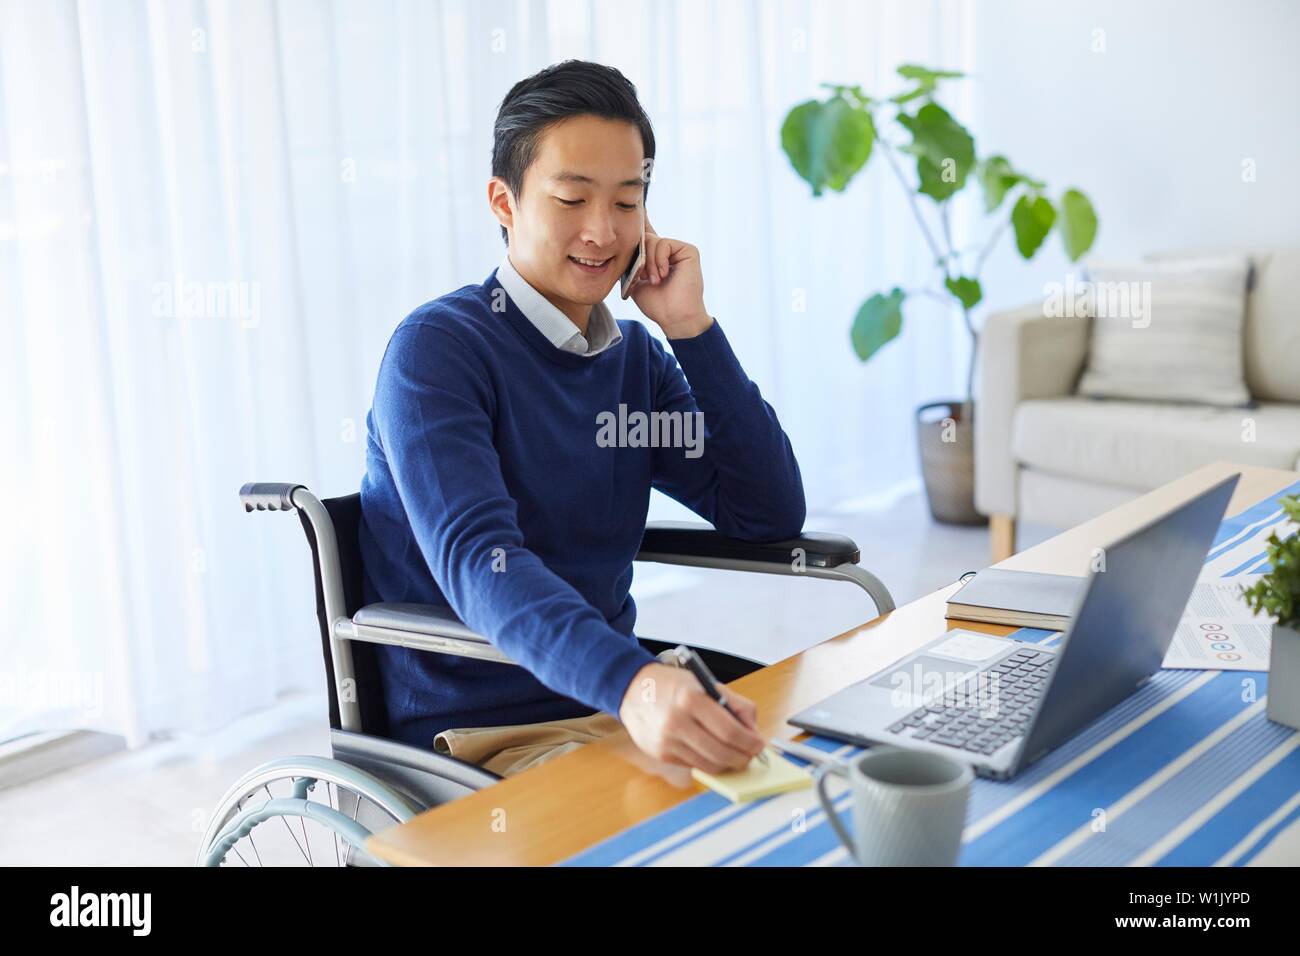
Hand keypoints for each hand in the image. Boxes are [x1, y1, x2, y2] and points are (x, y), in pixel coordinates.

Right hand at [618, 662, 764, 773]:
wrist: (633, 690)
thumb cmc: (674, 686)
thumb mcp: (706, 684)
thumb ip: (736, 705)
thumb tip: (753, 732)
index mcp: (690, 699)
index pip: (729, 731)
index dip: (749, 742)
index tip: (758, 744)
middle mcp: (676, 722)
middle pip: (721, 753)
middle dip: (742, 758)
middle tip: (750, 754)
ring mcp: (666, 741)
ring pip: (709, 765)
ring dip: (728, 764)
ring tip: (735, 755)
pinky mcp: (660, 754)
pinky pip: (694, 766)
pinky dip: (708, 763)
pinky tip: (712, 752)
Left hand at [626, 216, 712, 338]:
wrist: (674, 317)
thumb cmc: (656, 304)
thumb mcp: (635, 281)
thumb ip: (631, 262)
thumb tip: (624, 241)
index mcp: (655, 257)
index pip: (645, 234)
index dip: (639, 221)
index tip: (634, 201)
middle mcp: (667, 251)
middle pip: (644, 238)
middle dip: (639, 257)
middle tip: (642, 277)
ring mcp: (678, 249)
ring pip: (653, 241)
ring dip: (648, 262)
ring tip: (654, 280)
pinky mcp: (688, 250)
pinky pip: (664, 243)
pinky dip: (658, 260)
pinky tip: (662, 275)